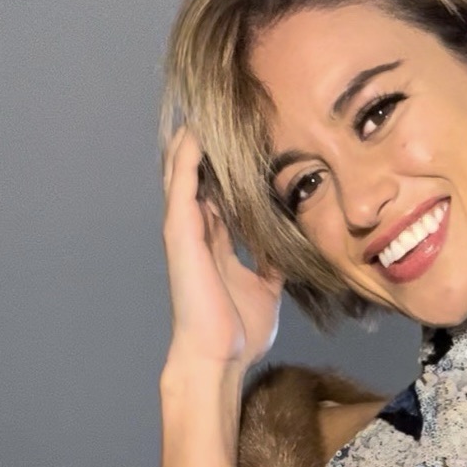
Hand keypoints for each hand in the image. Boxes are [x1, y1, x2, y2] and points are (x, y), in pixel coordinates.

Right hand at [161, 128, 283, 372]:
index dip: (231, 169)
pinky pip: (181, 187)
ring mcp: (186, 231)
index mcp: (216, 243)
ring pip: (184, 175)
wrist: (220, 357)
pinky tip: (196, 133)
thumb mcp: (265, 288)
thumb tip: (286, 249)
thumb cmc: (238, 330)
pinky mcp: (180, 234)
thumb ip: (270, 263)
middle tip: (226, 112)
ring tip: (204, 109)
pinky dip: (187, 160)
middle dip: (211, 148)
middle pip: (199, 177)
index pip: (220, 194)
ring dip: (193, 144)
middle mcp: (198, 232)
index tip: (250, 140)